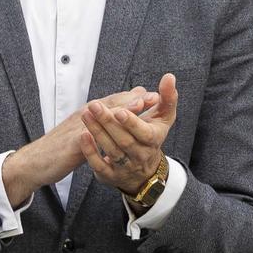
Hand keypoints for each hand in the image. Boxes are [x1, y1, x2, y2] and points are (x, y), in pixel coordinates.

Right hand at [1, 86, 156, 203]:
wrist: (35, 161)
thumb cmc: (62, 147)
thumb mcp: (85, 132)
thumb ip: (103, 121)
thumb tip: (122, 111)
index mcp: (88, 115)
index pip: (114, 104)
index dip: (133, 99)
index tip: (154, 95)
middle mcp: (83, 118)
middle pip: (110, 106)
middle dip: (132, 101)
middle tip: (153, 96)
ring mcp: (76, 130)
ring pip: (99, 118)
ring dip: (121, 111)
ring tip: (138, 106)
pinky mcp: (70, 145)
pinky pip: (85, 138)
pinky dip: (100, 133)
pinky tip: (114, 132)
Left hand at [81, 72, 178, 196]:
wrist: (145, 170)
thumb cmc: (152, 135)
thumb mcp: (164, 117)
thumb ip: (167, 97)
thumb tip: (169, 76)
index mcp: (153, 140)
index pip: (144, 133)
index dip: (132, 123)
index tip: (120, 110)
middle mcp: (141, 156)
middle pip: (124, 141)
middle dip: (108, 123)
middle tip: (94, 106)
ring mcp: (125, 167)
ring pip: (111, 151)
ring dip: (97, 132)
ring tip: (86, 114)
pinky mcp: (110, 176)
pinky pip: (99, 165)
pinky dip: (91, 152)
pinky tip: (83, 136)